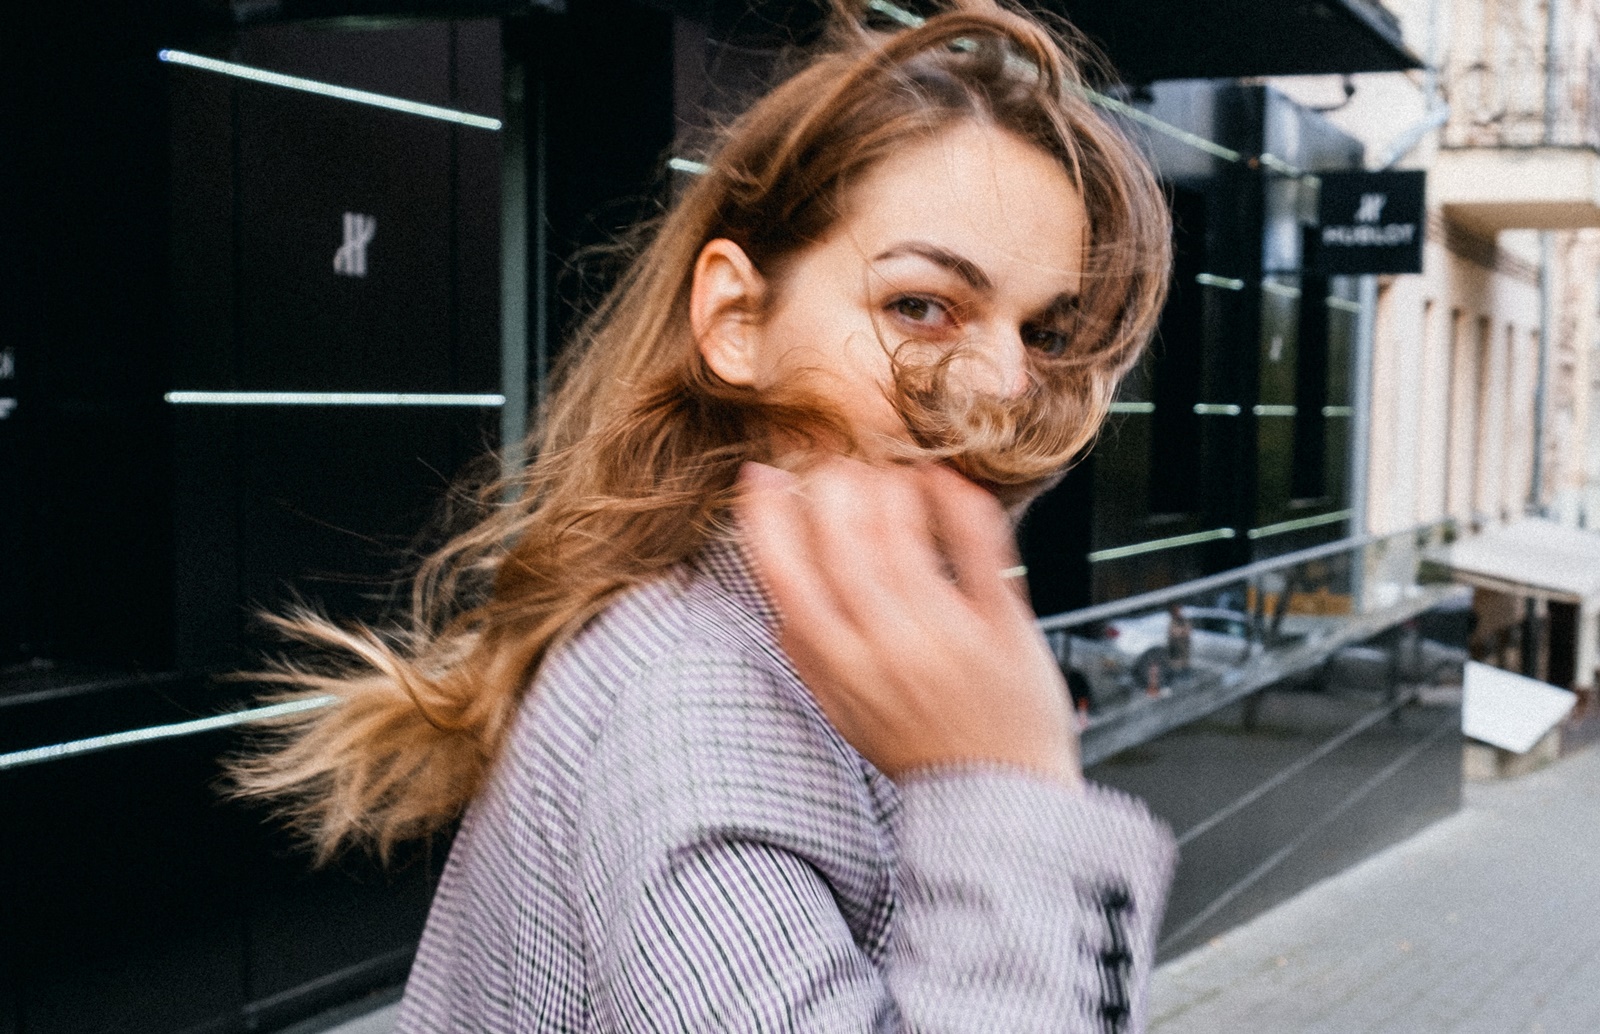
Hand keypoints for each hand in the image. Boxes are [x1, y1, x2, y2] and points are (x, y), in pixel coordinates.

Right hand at [737, 458, 1082, 789]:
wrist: (996, 796)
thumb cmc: (918, 747)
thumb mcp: (844, 710)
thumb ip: (810, 654)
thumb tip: (778, 589)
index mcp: (838, 668)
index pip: (784, 579)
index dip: (766, 519)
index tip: (762, 476)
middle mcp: (885, 650)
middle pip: (842, 546)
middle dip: (832, 488)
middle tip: (836, 465)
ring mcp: (944, 638)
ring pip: (902, 540)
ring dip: (888, 489)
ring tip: (888, 473)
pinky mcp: (1001, 629)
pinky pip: (977, 551)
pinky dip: (957, 504)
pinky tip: (944, 481)